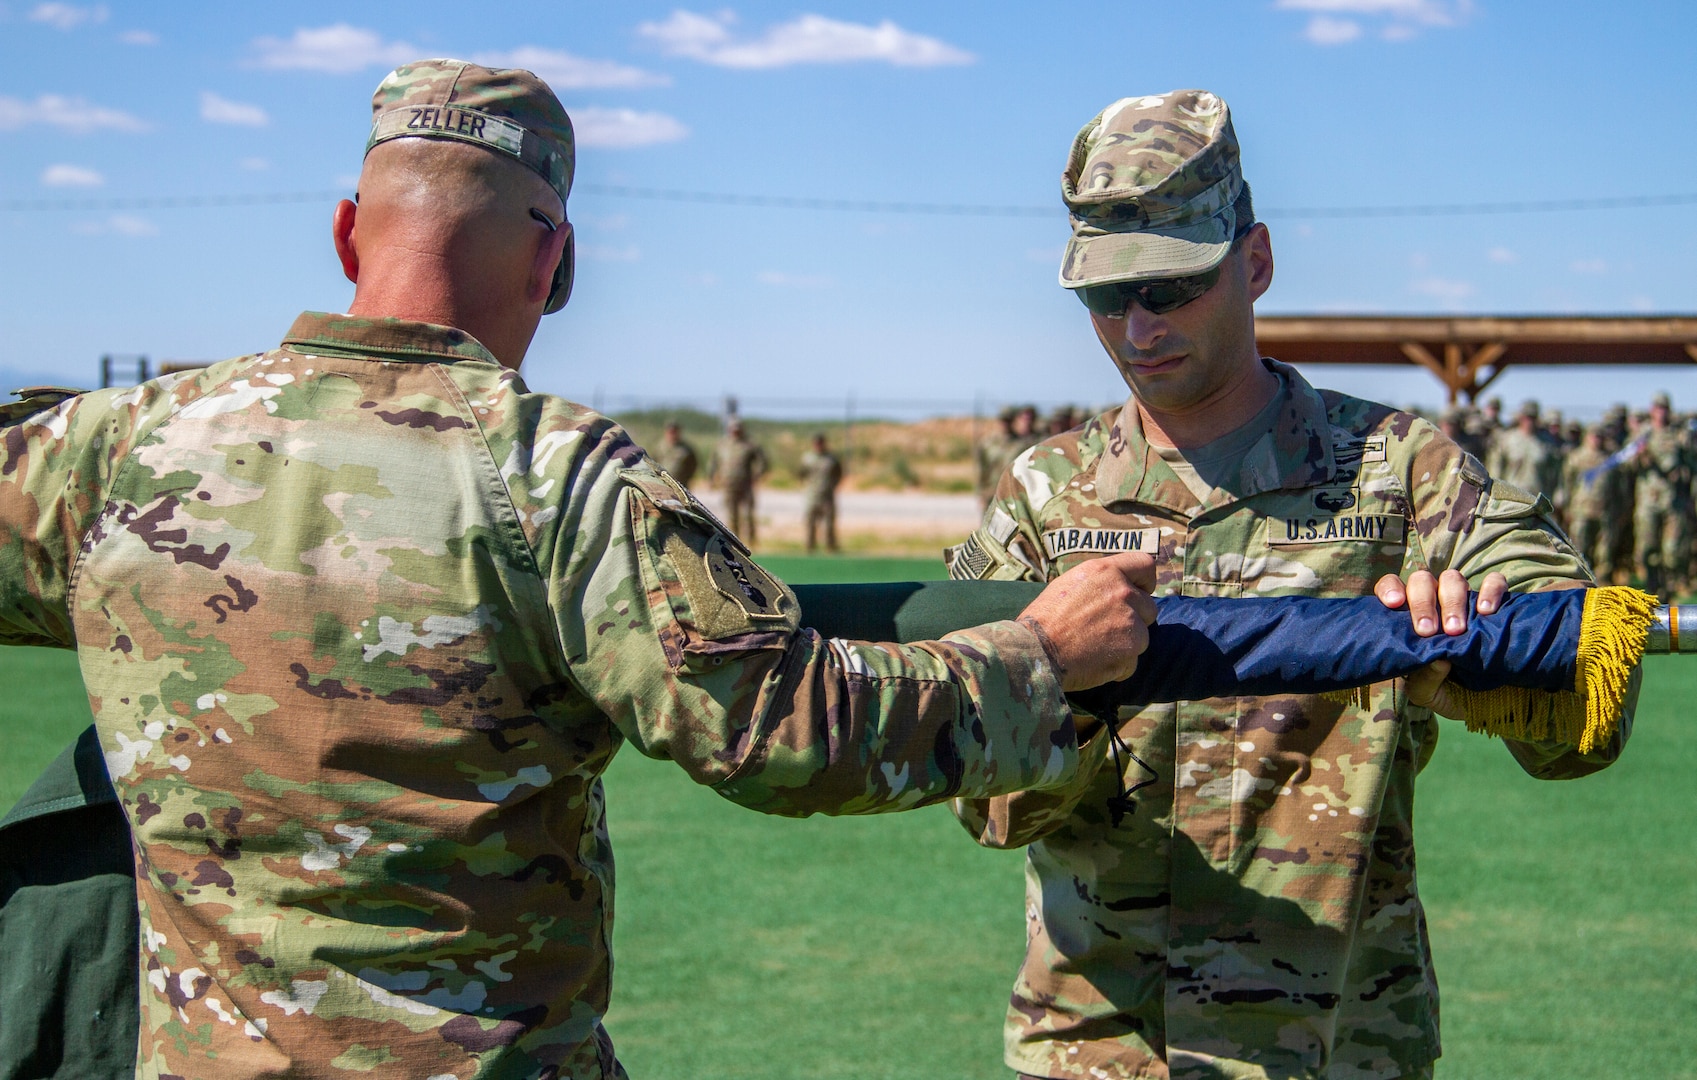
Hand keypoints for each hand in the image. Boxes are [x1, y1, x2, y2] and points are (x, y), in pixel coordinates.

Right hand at [1020, 553, 1156, 691]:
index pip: (1146, 565)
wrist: (1034, 651)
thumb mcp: (1070, 584)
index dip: (1144, 582)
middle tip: (1105, 629)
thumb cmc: (1045, 619)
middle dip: (1133, 619)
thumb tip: (1116, 588)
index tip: (1138, 593)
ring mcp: (1130, 622)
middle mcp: (1122, 593)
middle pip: (1148, 607)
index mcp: (1106, 571)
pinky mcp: (1130, 650)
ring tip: (1094, 647)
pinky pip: (1132, 661)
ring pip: (1142, 636)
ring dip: (1125, 644)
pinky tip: (1093, 662)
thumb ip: (1099, 583)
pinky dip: (1117, 665)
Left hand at [1373, 568, 1507, 711]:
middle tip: (1428, 631)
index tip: (1394, 604)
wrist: (1494, 701)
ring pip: (1452, 578)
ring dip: (1452, 600)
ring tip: (1456, 630)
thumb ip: (1424, 682)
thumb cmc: (1450, 693)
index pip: (1392, 587)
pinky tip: (1487, 612)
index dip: (1389, 589)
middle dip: (1422, 603)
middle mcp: (1435, 602)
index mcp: (1410, 618)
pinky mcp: (1496, 602)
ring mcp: (1465, 600)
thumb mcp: (1429, 695)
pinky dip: (1491, 590)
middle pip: (1421, 581)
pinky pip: (1495, 582)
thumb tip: (1436, 659)